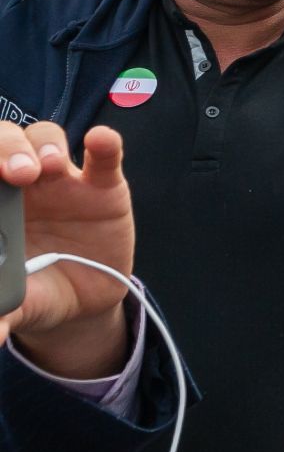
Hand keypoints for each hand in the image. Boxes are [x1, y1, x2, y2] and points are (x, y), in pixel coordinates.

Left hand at [2, 122, 133, 379]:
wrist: (85, 303)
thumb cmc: (38, 291)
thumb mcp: (17, 304)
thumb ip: (3, 312)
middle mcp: (20, 183)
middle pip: (5, 141)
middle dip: (5, 148)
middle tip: (15, 174)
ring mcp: (62, 179)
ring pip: (46, 139)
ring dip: (42, 146)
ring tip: (47, 167)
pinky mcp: (103, 185)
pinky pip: (104, 156)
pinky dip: (105, 144)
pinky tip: (100, 142)